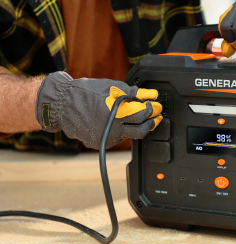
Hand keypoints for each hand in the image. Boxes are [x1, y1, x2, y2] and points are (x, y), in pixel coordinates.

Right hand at [35, 72, 162, 148]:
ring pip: (128, 135)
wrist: (61, 104)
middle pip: (140, 131)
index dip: (151, 109)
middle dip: (151, 123)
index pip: (142, 115)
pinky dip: (119, 130)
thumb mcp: (110, 87)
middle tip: (155, 116)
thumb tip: (149, 95)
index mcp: (116, 113)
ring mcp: (106, 139)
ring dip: (134, 126)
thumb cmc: (85, 92)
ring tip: (135, 116)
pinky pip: (116, 138)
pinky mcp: (100, 143)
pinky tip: (115, 121)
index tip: (155, 105)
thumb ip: (131, 93)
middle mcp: (112, 129)